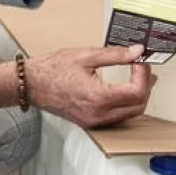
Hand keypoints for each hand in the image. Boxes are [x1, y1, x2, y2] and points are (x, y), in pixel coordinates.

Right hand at [26, 45, 156, 128]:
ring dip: (138, 96)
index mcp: (98, 97)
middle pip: (138, 106)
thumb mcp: (85, 55)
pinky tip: (124, 90)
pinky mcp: (90, 122)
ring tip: (138, 76)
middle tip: (143, 68)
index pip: (137, 91)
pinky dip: (126, 104)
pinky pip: (117, 117)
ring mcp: (94, 121)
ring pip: (130, 114)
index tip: (140, 60)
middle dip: (145, 86)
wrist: (29, 84)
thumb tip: (137, 52)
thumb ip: (115, 54)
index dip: (143, 74)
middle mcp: (98, 114)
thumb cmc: (51, 69)